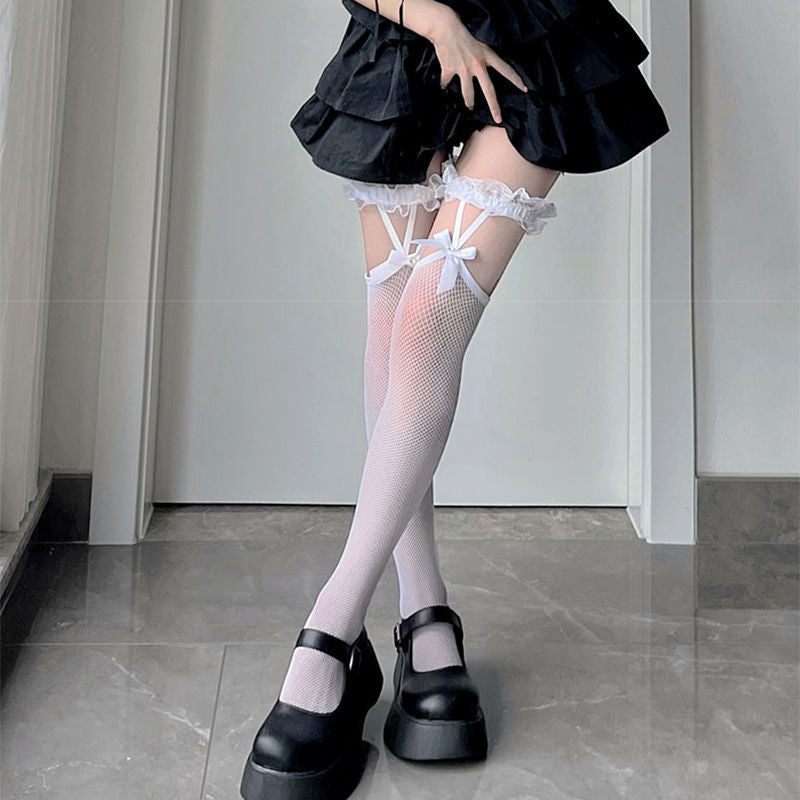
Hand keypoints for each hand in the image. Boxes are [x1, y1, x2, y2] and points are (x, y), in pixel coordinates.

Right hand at [427, 6, 527, 122]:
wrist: (445, 27)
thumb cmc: (463, 32)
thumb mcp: (479, 43)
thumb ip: (483, 58)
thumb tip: (483, 70)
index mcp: (487, 56)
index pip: (506, 70)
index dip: (516, 80)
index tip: (525, 89)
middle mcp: (477, 65)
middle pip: (489, 90)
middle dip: (494, 107)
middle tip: (499, 119)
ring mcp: (463, 69)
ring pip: (468, 93)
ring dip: (468, 102)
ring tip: (470, 107)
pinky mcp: (450, 70)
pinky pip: (447, 82)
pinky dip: (444, 85)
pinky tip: (443, 87)